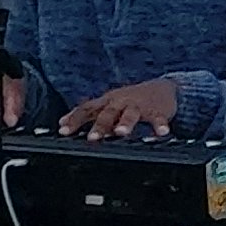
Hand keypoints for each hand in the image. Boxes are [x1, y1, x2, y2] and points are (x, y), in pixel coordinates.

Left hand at [55, 78, 181, 140]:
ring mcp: (138, 106)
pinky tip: (161, 133)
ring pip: (130, 114)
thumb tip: (62, 122)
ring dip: (126, 123)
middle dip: (100, 125)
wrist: (162, 87)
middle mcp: (120, 102)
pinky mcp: (157, 110)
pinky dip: (159, 125)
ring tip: (122, 133)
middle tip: (92, 138)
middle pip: (108, 113)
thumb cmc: (130, 100)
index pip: (87, 109)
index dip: (75, 119)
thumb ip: (87, 113)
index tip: (63, 131)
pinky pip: (158, 118)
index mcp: (106, 102)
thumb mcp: (107, 104)